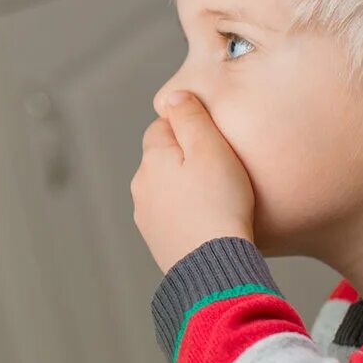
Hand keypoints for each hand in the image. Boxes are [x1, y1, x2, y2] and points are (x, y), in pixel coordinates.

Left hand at [131, 91, 254, 273]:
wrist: (215, 266)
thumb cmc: (220, 204)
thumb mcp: (211, 149)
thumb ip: (191, 118)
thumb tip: (173, 96)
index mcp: (152, 158)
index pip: (162, 127)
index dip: (190, 130)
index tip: (215, 143)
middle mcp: (141, 185)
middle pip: (163, 158)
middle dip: (186, 160)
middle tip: (221, 172)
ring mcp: (146, 215)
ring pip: (166, 188)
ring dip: (185, 189)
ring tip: (218, 200)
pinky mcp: (156, 240)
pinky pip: (171, 216)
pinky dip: (186, 214)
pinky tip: (209, 223)